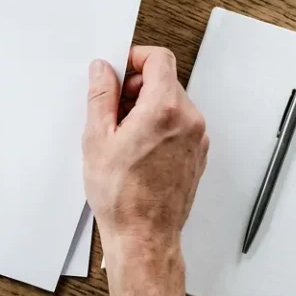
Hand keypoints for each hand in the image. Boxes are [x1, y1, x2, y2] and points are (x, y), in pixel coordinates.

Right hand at [83, 46, 208, 295]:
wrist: (144, 236)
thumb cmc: (122, 198)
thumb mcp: (97, 139)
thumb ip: (101, 96)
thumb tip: (103, 71)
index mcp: (164, 110)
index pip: (159, 59)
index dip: (135, 58)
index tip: (119, 70)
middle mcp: (188, 120)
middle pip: (165, 80)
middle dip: (138, 87)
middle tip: (114, 109)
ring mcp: (198, 138)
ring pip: (173, 103)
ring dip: (149, 108)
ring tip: (124, 135)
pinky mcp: (198, 153)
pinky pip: (180, 124)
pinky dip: (161, 126)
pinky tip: (139, 149)